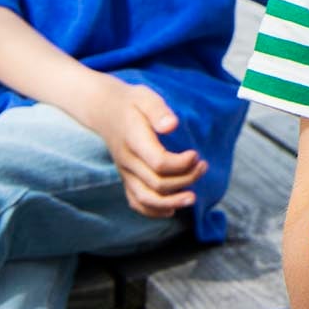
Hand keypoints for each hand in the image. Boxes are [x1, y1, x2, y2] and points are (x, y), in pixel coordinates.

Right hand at [84, 77, 206, 217]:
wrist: (105, 110)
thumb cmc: (131, 102)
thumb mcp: (146, 97)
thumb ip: (159, 111)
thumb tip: (172, 125)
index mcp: (133, 140)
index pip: (158, 162)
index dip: (181, 164)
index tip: (196, 155)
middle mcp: (127, 161)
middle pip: (157, 182)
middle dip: (185, 179)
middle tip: (203, 166)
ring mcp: (125, 172)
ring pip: (146, 199)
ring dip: (172, 201)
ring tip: (193, 197)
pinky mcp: (126, 178)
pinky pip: (136, 202)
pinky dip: (154, 210)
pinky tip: (172, 208)